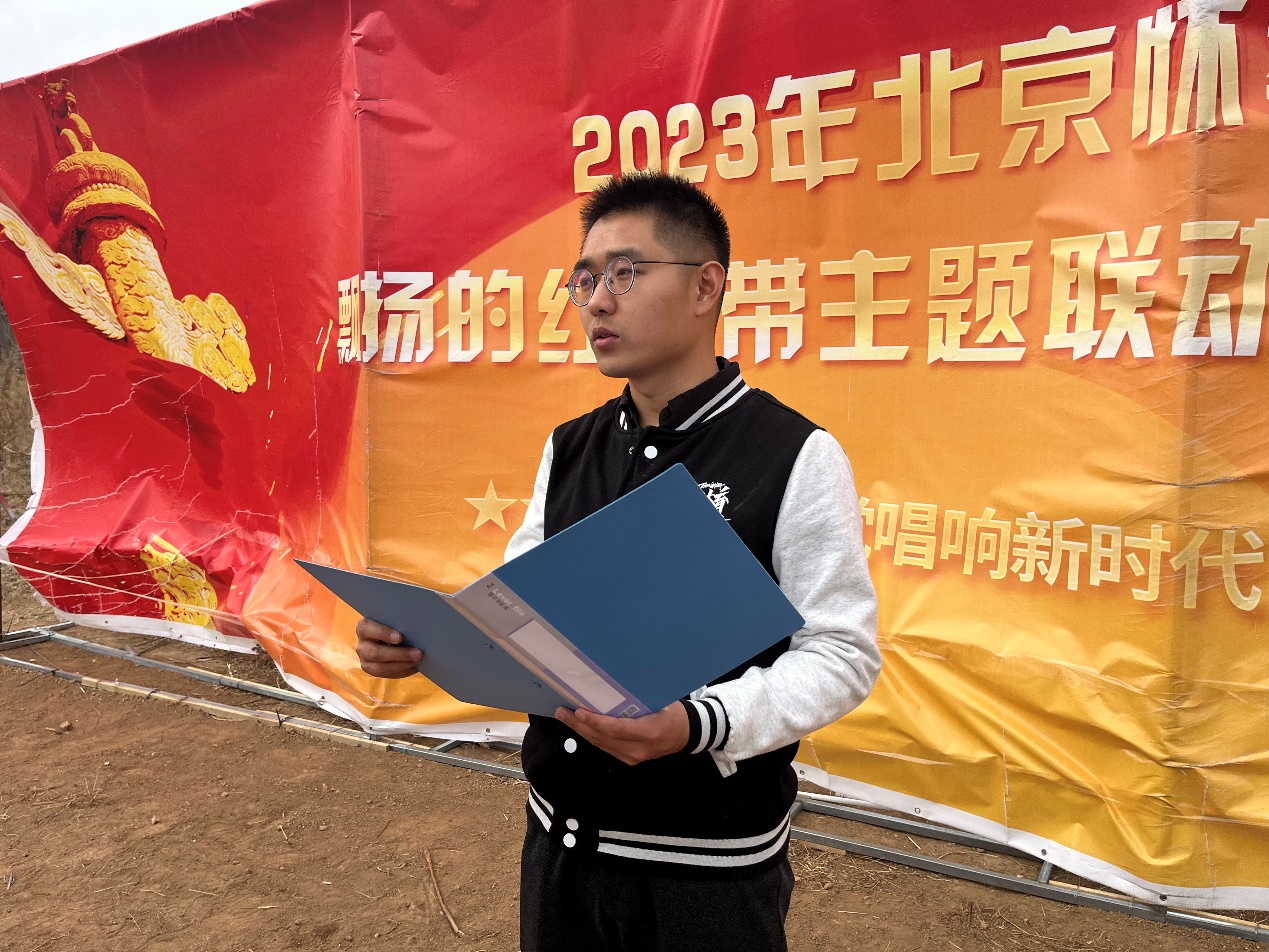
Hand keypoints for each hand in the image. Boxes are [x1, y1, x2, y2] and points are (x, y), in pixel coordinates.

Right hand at [354, 617, 422, 678]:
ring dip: (402, 665)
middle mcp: (362, 645)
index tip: (400, 638)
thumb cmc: (392, 627)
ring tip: (418, 660)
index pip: (367, 629)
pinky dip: (403, 671)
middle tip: (418, 653)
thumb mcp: (392, 623)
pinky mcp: (372, 670)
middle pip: (376, 653)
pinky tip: (414, 666)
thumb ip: (397, 625)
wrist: (387, 639)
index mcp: (364, 628)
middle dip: (399, 654)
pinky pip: (387, 674)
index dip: (383, 633)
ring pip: (381, 667)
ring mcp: (365, 660)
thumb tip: (415, 629)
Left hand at [555, 702, 688, 765]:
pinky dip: (591, 736)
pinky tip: (580, 726)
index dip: (596, 722)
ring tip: (564, 717)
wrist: (686, 735)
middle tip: (561, 711)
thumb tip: (613, 681)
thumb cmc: (673, 714)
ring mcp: (632, 757)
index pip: (617, 729)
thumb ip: (638, 697)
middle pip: (603, 738)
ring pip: (600, 744)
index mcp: (649, 732)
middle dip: (579, 725)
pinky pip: (605, 747)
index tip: (579, 711)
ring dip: (580, 731)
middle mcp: (638, 749)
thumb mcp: (661, 701)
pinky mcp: (628, 759)